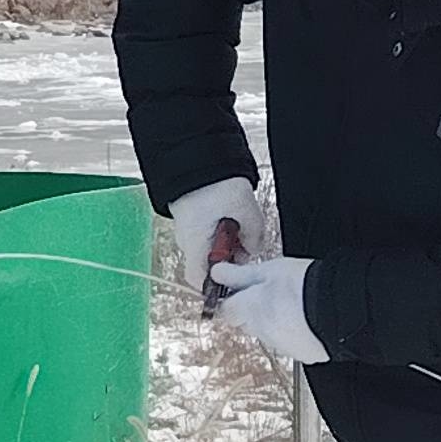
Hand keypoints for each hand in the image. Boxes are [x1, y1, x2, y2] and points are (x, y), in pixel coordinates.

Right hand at [166, 178, 266, 293]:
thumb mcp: (245, 210)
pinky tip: (232, 215)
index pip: (200, 281)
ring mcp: (186, 227)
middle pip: (208, 263)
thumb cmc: (214, 182)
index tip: (235, 283)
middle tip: (246, 244)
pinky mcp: (190, 215)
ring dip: (227, 241)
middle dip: (230, 258)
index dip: (217, 287)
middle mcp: (186, 240)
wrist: (196, 154)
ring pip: (208, 246)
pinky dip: (220, 229)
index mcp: (194, 244)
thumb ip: (254, 235)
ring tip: (240, 222)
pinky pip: (206, 232)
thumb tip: (254, 249)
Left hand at [208, 256, 326, 365]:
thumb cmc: (306, 285)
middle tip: (269, 294)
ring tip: (294, 305)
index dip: (230, 301)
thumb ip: (240, 275)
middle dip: (252, 312)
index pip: (226, 311)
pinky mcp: (303, 354)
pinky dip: (295, 333)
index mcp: (250, 310)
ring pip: (269, 334)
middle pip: (247, 324)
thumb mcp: (270, 270)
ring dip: (275, 323)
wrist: (341, 307)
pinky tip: (308, 320)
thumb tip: (218, 273)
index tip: (236, 292)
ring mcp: (282, 345)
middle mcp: (262, 332)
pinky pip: (292, 344)